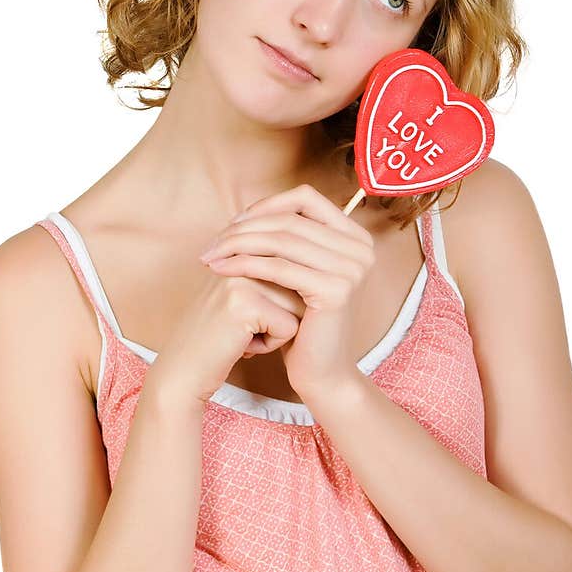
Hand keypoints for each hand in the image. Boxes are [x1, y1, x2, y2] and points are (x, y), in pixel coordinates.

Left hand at [199, 183, 375, 397]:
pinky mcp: (337, 290)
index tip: (234, 224)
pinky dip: (245, 264)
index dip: (266, 205)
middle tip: (212, 243)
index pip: (305, 198)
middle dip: (243, 228)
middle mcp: (361, 248)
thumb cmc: (304, 325)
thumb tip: (246, 212)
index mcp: (356, 237)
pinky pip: (279, 267)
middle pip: (289, 219)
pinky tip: (221, 270)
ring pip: (281, 240)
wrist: (322, 373)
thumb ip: (287, 240)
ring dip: (238, 244)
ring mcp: (352, 268)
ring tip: (210, 256)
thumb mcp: (299, 273)